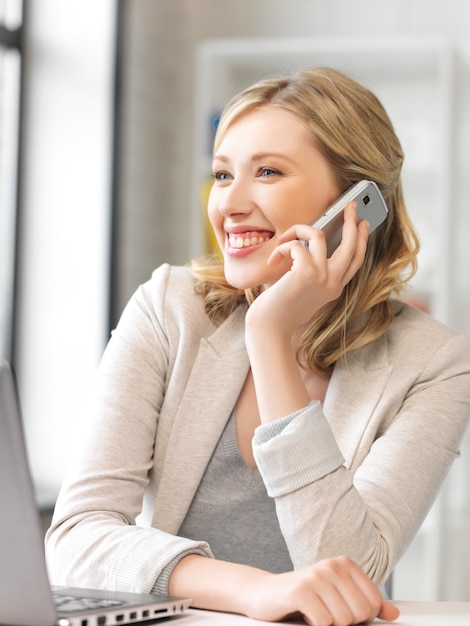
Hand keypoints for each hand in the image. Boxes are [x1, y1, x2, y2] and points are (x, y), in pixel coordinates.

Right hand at [244, 556, 398, 624]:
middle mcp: (331, 566)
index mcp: (344, 564)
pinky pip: (323, 623)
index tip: (341, 610)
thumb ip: (366, 603)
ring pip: (343, 621)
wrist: (264, 594)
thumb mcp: (338, 597)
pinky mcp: (300, 591)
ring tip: (314, 613)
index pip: (373, 603)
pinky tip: (304, 615)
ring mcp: (316, 577)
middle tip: (325, 613)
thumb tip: (394, 614)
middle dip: (344, 623)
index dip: (360, 617)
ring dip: (327, 624)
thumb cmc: (304, 597)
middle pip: (360, 613)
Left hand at [246, 201, 368, 337]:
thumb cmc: (279, 310)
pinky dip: (282, 248)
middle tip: (349, 204)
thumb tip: (310, 244)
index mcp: (334, 289)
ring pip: (320, 235)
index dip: (361, 240)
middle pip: (351, 245)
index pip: (355, 261)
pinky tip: (273, 262)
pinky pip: (296, 244)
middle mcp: (333, 283)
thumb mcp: (302, 291)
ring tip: (283, 240)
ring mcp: (322, 277)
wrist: (270, 328)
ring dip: (297, 231)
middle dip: (351, 220)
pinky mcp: (306, 272)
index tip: (362, 224)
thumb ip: (312, 272)